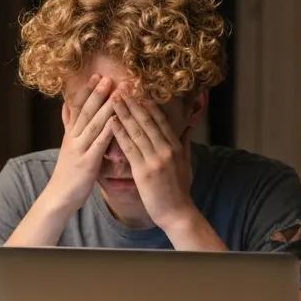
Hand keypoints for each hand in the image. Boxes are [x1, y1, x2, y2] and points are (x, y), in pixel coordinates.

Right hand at [42, 74, 117, 212]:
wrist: (59, 197)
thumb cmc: (67, 173)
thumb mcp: (67, 145)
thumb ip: (68, 125)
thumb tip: (65, 105)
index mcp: (70, 134)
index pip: (77, 108)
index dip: (86, 91)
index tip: (96, 75)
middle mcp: (74, 139)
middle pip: (85, 112)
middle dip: (97, 93)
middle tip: (108, 76)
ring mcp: (80, 149)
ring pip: (93, 123)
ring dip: (105, 106)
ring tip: (116, 91)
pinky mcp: (87, 162)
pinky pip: (99, 143)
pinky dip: (108, 129)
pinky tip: (117, 119)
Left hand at [111, 93, 195, 229]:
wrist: (177, 213)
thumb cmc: (180, 190)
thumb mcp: (186, 163)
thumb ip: (185, 143)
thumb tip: (189, 126)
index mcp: (176, 146)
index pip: (161, 120)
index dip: (148, 103)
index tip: (138, 90)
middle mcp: (167, 149)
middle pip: (148, 121)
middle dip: (134, 102)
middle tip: (122, 86)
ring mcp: (156, 160)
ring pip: (138, 131)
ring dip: (124, 113)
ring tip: (113, 98)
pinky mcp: (144, 171)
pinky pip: (130, 148)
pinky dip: (120, 133)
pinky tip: (111, 122)